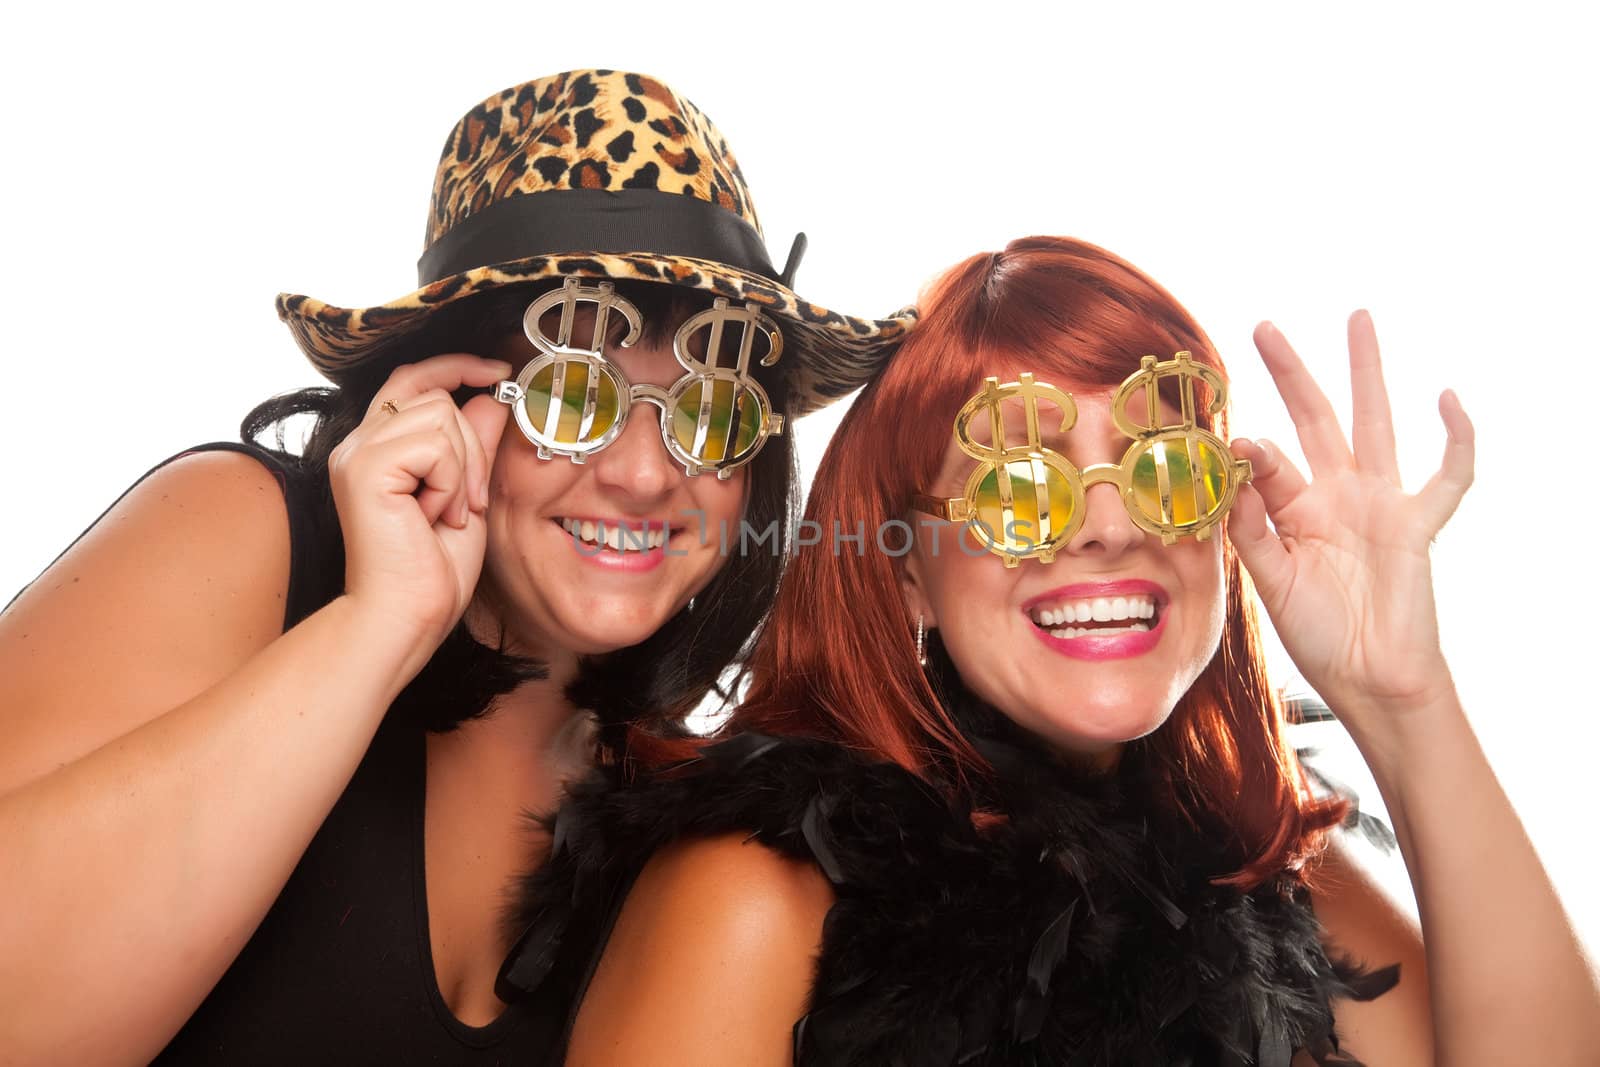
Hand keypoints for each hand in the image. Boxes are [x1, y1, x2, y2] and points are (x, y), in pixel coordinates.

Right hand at [329, 353, 512, 655]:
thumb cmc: (432, 571)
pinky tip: (434, 517)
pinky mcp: (365, 467)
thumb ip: (474, 447)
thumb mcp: (467, 495)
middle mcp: (358, 443)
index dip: (454, 367)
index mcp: (376, 449)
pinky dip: (450, 482)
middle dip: (470, 450)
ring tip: (446, 515)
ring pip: (441, 416)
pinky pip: (436, 444)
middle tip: (465, 506)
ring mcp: (357, 453)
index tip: (499, 372)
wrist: (408, 616)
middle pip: (437, 399)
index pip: (412, 380)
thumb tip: (490, 399)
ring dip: (462, 470)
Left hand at [1225, 312, 1473, 734]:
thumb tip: (1235, 470)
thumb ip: (1252, 530)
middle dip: (1291, 373)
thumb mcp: (1273, 582)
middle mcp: (1336, 497)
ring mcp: (1379, 505)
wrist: (1371, 680)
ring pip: (1373, 423)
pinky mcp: (1417, 524)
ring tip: (1357, 320)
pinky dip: (1455, 438)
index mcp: (1294, 512)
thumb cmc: (1321, 636)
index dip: (1247, 451)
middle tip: (1263, 326)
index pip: (1266, 463)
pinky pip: (1447, 476)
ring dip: (1365, 371)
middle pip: (1314, 419)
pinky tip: (1447, 398)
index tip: (1226, 441)